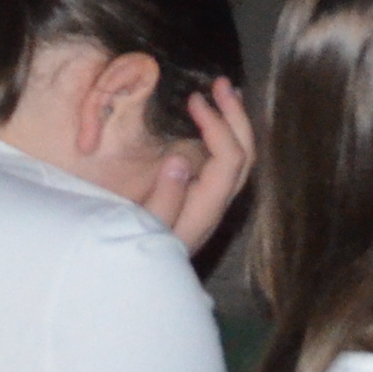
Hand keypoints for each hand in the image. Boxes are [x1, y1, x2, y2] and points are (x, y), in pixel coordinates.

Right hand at [143, 77, 254, 258]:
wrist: (130, 289)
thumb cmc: (128, 258)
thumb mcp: (139, 231)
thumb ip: (163, 200)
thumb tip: (180, 160)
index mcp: (204, 212)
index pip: (229, 160)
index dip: (218, 126)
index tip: (193, 100)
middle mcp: (215, 208)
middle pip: (244, 157)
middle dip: (236, 116)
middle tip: (220, 83)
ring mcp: (209, 206)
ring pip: (238, 160)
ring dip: (234, 124)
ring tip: (224, 93)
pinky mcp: (199, 204)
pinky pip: (223, 165)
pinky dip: (222, 137)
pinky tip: (211, 122)